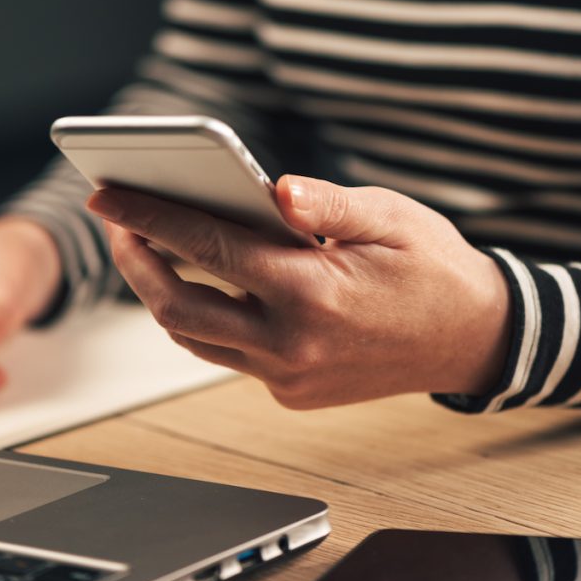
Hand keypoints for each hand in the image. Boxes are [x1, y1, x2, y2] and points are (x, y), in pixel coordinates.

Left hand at [87, 175, 510, 408]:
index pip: (206, 246)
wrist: (473, 339)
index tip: (106, 195)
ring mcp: (289, 377)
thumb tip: (274, 188)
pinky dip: (205, 320)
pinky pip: (228, 356)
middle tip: (117, 223)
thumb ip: (327, 204)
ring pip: (195, 338)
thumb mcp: (391, 216)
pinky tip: (206, 284)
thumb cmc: (433, 268)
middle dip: (135, 262)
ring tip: (150, 250)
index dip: (148, 216)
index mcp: (312, 291)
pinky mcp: (292, 393)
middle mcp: (291, 344)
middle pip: (177, 307)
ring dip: (161, 294)